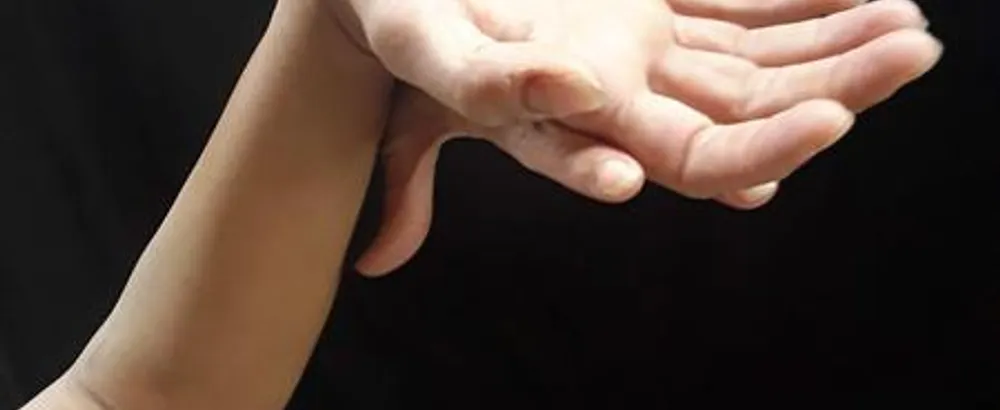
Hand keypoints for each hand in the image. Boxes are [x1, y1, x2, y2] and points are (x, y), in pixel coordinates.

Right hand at [343, 0, 941, 274]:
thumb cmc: (398, 16)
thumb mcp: (420, 58)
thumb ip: (439, 132)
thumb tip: (466, 195)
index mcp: (586, 125)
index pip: (689, 159)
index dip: (760, 148)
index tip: (830, 119)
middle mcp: (631, 97)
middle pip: (751, 108)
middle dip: (837, 84)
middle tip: (914, 53)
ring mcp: (650, 47)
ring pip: (762, 57)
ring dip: (837, 42)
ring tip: (914, 28)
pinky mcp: (653, 3)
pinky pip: (740, 5)